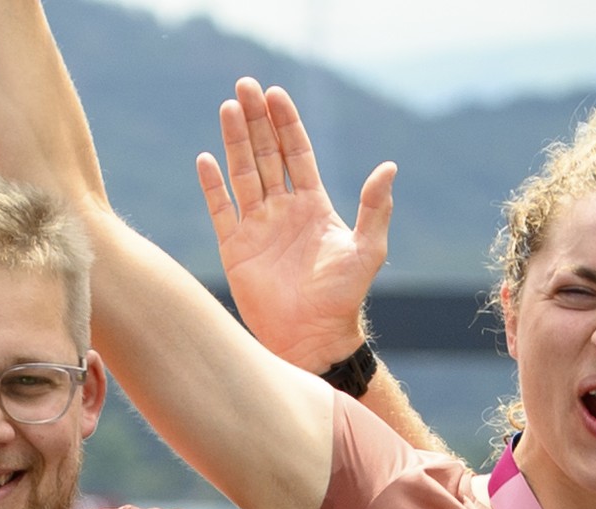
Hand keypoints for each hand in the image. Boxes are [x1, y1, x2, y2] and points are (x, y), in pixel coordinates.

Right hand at [196, 77, 396, 369]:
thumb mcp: (367, 250)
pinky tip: (206, 159)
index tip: (276, 94)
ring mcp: (257, 226)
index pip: (297, 154)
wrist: (312, 337)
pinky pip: (220, 208)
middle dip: (257, 120)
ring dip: (235, 141)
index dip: (287, 124)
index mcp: (314, 205)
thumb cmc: (343, 297)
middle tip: (246, 85)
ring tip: (228, 107)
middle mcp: (283, 210)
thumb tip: (389, 166)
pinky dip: (212, 185)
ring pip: (242, 173)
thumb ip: (374, 208)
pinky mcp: (234, 247)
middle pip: (266, 154)